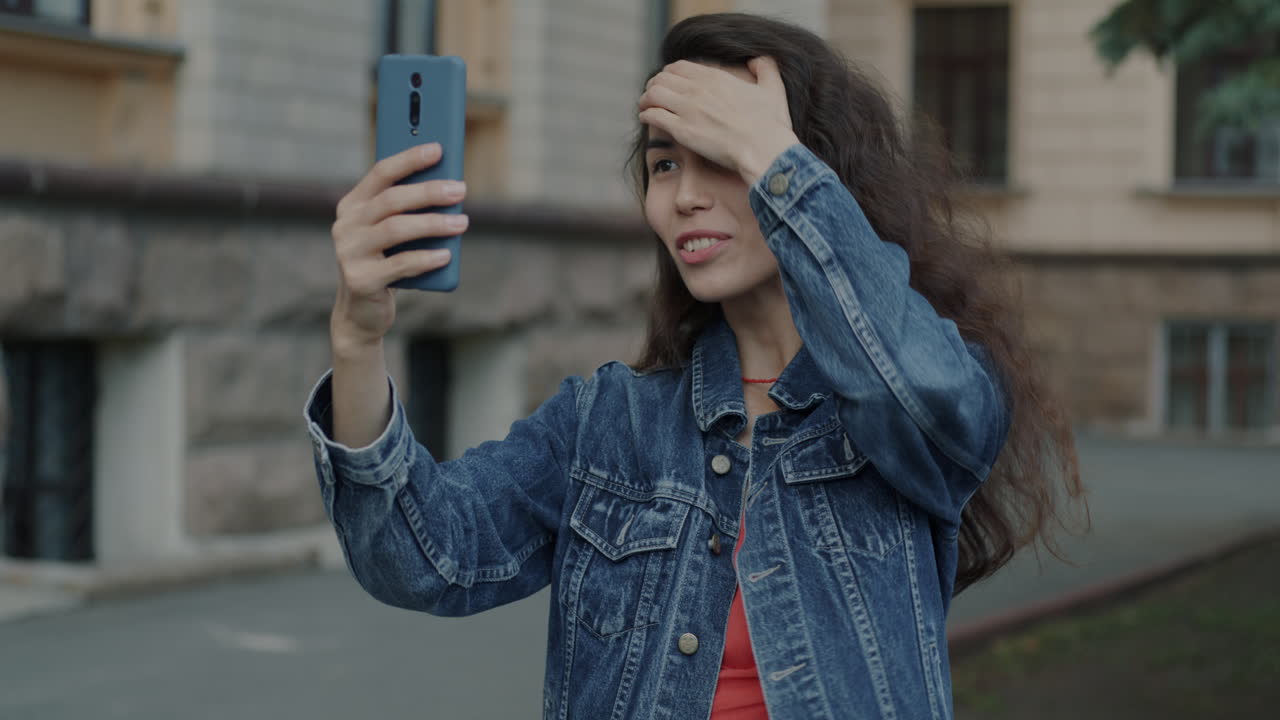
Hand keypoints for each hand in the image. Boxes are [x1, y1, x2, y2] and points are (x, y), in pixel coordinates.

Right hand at [329, 143, 467, 353]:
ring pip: (396, 229)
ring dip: (433, 224)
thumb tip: (450, 188)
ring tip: (462, 222)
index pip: (381, 173)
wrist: (362, 312)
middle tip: (460, 189)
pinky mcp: (361, 280)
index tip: (438, 148)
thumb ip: (409, 210)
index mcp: (353, 205)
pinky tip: (447, 255)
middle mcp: (346, 225)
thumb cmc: (386, 262)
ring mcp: (349, 253)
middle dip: (428, 192)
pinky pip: (400, 265)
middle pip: (391, 200)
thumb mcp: (394, 232)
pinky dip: (426, 258)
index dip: (409, 159)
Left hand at [637, 57, 800, 184]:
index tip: (667, 83)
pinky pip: (653, 115)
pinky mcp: (682, 130)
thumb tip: (756, 59)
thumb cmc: (771, 125)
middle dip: (653, 86)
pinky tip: (646, 119)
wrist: (764, 150)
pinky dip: (645, 115)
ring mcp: (688, 109)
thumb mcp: (773, 89)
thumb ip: (766, 69)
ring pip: (652, 94)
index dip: (668, 74)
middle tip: (652, 96)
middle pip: (661, 78)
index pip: (678, 67)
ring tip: (645, 107)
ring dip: (645, 99)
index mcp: (716, 77)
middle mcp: (698, 89)